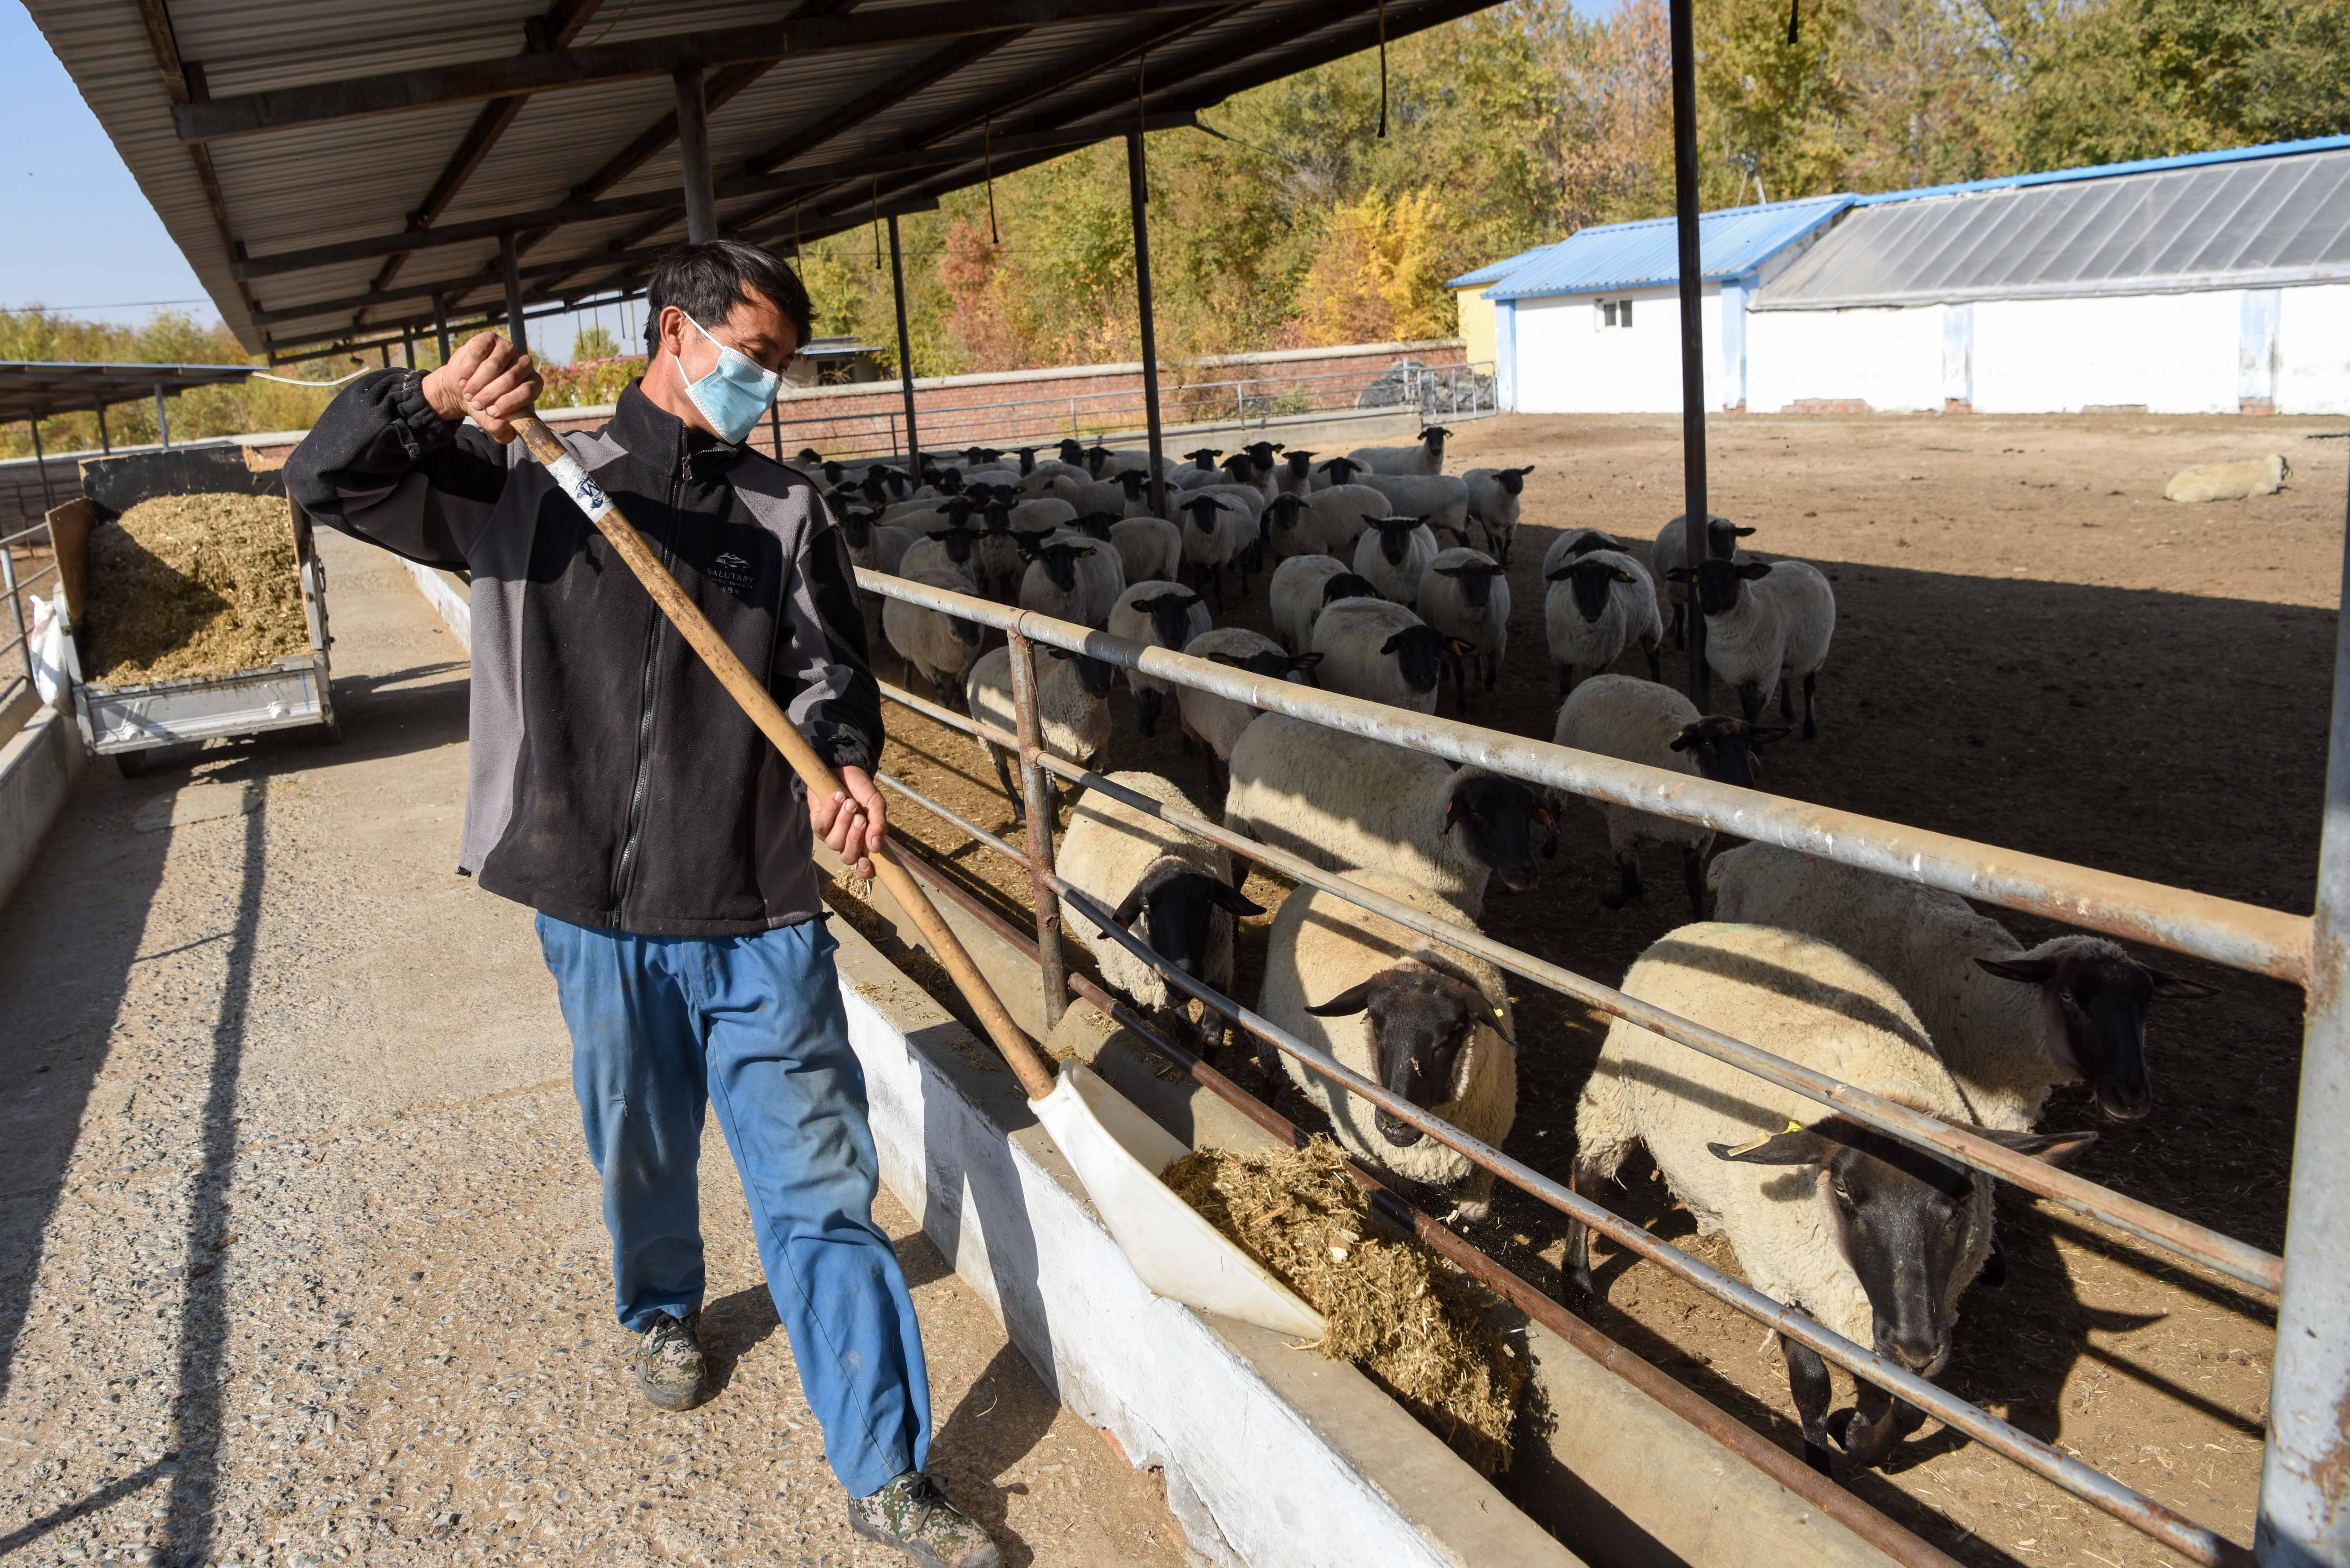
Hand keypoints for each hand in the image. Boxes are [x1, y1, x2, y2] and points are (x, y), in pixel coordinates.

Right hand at [420, 330, 542, 443]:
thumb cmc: (483, 405)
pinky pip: (479, 352)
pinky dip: (468, 368)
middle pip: (510, 379)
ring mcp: (508, 349)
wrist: (462, 388)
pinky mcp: (489, 339)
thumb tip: (502, 427)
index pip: (528, 391)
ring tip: (467, 393)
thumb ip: (500, 431)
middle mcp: (525, 363)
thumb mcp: (491, 422)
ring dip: (477, 383)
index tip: (490, 412)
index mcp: (533, 383)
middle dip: (489, 395)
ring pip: (494, 365)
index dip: (509, 403)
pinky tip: (462, 379)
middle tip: (475, 403)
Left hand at [813, 765, 887, 879]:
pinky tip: (837, 796)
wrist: (846, 770)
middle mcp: (846, 843)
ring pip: (834, 842)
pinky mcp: (816, 822)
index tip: (867, 862)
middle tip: (861, 817)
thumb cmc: (862, 791)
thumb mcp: (876, 805)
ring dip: (843, 822)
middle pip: (848, 856)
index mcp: (864, 843)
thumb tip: (876, 847)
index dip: (865, 871)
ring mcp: (830, 835)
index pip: (864, 868)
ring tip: (850, 803)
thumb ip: (879, 825)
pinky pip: (821, 825)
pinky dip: (830, 811)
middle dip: (854, 838)